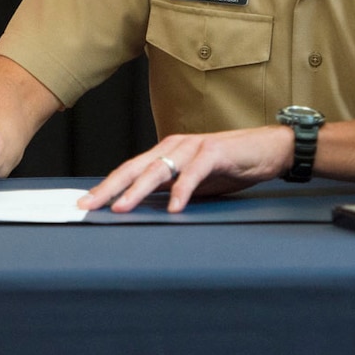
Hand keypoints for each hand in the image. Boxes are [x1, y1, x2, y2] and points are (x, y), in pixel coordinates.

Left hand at [79, 126, 294, 213]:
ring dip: (138, 190)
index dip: (107, 186)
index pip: (130, 170)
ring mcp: (193, 147)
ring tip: (121, 207)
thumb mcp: (194, 181)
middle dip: (110, 187)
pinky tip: (173, 207)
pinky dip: (182, 191)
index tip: (86, 203)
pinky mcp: (215, 153)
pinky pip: (194, 174)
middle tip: (89, 204)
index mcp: (166, 152)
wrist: (268, 149)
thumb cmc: (230, 165)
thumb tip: (146, 208)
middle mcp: (174, 146)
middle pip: (135, 168)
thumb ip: (170, 188)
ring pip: (159, 169)